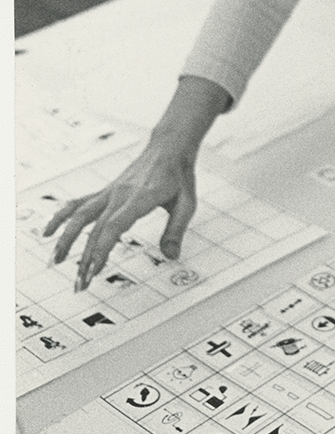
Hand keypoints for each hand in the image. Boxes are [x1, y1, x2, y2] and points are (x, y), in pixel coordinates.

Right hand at [43, 142, 197, 291]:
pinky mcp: (106, 191)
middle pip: (96, 228)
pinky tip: (49, 231)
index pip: (114, 225)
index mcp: (141, 198)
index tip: (93, 271)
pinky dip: (62, 216)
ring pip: (80, 215)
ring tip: (57, 261)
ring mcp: (110, 192)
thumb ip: (176, 230)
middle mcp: (120, 194)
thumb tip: (170, 256)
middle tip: (80, 285)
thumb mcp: (187, 203)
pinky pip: (79, 203)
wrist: (169, 148)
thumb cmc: (179, 176)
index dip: (101, 249)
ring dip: (66, 239)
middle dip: (85, 258)